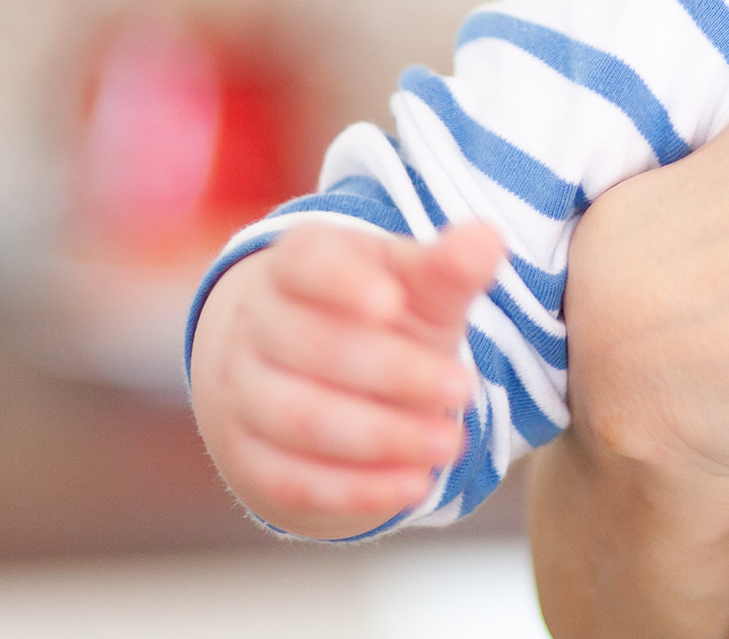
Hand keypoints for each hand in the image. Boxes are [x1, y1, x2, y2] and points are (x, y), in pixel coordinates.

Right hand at [189, 218, 502, 539]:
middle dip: (394, 373)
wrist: (315, 374)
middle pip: (313, 348)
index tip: (393, 303)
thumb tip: (487, 239)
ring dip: (381, 437)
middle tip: (464, 388)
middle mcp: (256, 323)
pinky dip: (355, 488)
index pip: (306, 263)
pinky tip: (414, 485)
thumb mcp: (416, 284)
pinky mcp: (246, 458)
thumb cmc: (381, 314)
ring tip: (451, 442)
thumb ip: (450, 268)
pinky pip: (292, 480)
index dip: (343, 282)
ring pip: (300, 419)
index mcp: (297, 261)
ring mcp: (241, 393)